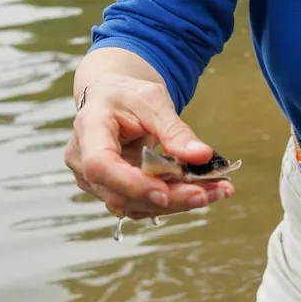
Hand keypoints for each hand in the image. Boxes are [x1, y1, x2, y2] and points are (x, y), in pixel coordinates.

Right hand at [64, 75, 233, 220]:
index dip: (131, 184)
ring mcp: (96, 182)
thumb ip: (175, 129)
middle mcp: (83, 162)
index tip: (165, 192)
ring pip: (135, 206)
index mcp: (88, 129)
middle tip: (212, 191)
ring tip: (218, 190)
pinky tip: (203, 191)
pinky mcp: (113, 192)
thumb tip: (202, 156)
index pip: (101, 165)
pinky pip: (143, 204)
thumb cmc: (126, 95)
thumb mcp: (152, 100)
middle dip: (170, 198)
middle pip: (122, 194)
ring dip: (178, 203)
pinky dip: (174, 201)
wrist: (112, 100)